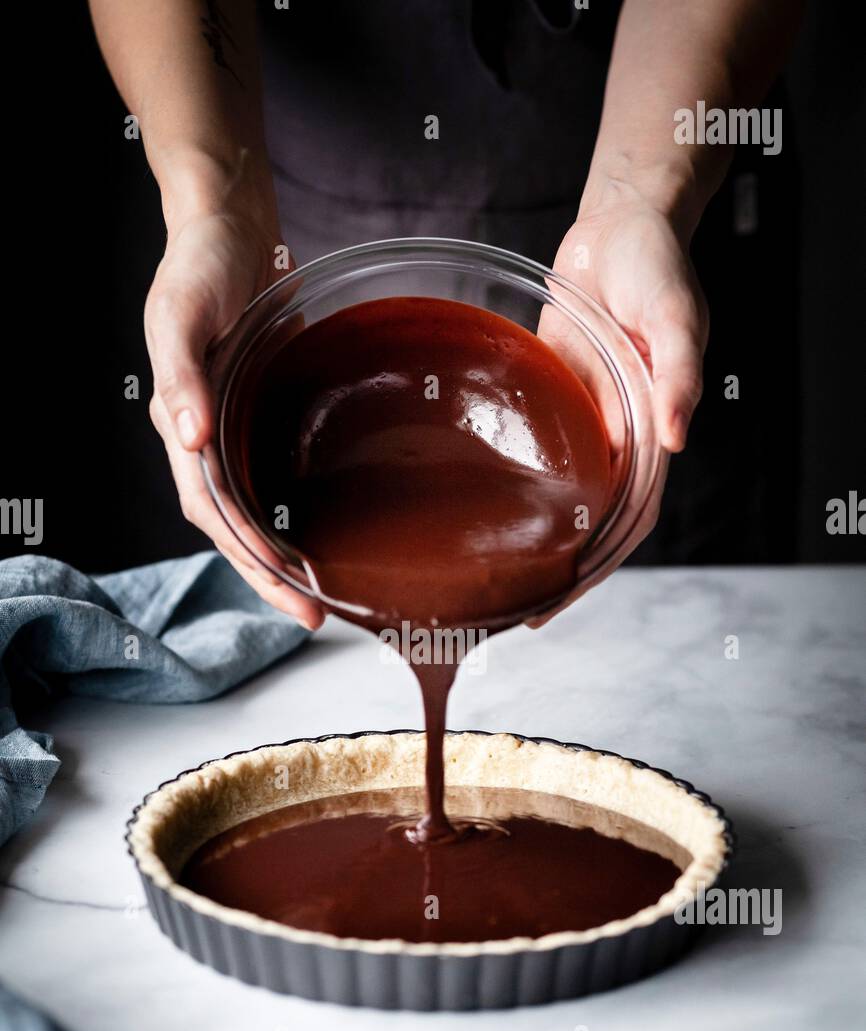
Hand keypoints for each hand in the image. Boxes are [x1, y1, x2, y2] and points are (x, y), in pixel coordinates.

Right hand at [145, 195, 323, 628]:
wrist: (228, 229)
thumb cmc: (200, 267)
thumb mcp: (182, 314)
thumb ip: (181, 376)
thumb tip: (189, 438)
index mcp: (181, 426)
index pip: (214, 513)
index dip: (248, 557)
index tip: (290, 588)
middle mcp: (206, 441)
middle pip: (235, 530)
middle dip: (270, 577)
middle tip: (314, 615)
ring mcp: (234, 432)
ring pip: (255, 514)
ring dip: (282, 557)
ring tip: (321, 593)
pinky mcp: (262, 417)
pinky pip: (275, 480)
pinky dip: (295, 514)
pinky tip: (324, 533)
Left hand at [527, 186, 707, 618]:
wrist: (623, 224)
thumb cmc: (657, 266)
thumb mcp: (675, 316)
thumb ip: (677, 374)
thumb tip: (676, 440)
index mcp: (650, 433)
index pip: (627, 522)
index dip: (596, 567)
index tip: (556, 601)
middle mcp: (617, 438)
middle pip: (588, 523)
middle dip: (556, 570)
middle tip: (508, 609)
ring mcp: (583, 421)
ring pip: (560, 496)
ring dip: (532, 536)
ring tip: (489, 573)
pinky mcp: (554, 398)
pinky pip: (536, 451)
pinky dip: (515, 483)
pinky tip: (480, 504)